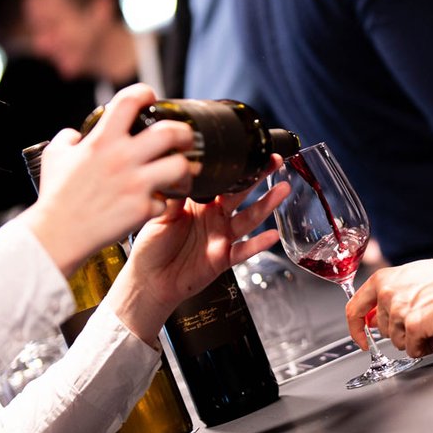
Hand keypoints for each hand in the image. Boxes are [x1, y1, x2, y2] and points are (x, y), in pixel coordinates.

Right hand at [18, 84, 194, 274]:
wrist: (58, 234)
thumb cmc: (56, 196)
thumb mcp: (55, 157)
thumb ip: (67, 139)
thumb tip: (75, 134)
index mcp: (102, 140)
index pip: (130, 100)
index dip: (145, 94)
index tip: (151, 100)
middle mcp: (122, 158)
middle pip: (170, 131)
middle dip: (184, 133)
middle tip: (184, 140)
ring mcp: (135, 184)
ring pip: (180, 166)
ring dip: (185, 170)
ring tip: (181, 175)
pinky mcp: (142, 209)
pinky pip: (166, 201)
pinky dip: (163, 203)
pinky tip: (156, 204)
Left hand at [106, 157, 290, 342]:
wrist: (150, 280)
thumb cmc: (151, 247)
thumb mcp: (159, 216)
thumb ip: (174, 197)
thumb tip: (181, 172)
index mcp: (198, 203)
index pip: (221, 180)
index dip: (234, 167)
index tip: (246, 151)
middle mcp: (214, 217)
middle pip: (241, 193)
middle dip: (259, 176)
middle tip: (274, 161)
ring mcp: (222, 236)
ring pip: (249, 218)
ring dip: (267, 204)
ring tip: (283, 189)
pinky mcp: (224, 257)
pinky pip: (245, 249)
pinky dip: (259, 243)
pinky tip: (272, 235)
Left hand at [345, 251, 432, 357]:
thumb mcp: (408, 279)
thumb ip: (388, 297)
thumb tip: (374, 320)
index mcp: (382, 280)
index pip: (354, 309)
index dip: (356, 329)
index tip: (362, 340)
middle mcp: (386, 294)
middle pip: (383, 331)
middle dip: (402, 331)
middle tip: (423, 318)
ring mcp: (399, 311)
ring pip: (398, 342)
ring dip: (415, 339)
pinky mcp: (414, 326)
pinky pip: (413, 351)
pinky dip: (425, 347)